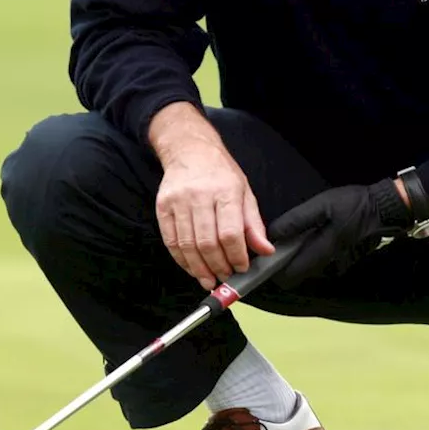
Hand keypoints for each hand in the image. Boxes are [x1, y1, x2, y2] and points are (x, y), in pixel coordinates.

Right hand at [150, 104, 274, 289]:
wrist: (189, 150)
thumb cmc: (220, 173)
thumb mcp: (245, 193)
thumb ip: (254, 224)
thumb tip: (265, 251)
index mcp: (225, 191)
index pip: (230, 233)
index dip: (236, 256)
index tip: (242, 267)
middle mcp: (200, 196)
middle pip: (208, 243)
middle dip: (218, 267)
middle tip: (225, 277)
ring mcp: (178, 202)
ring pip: (188, 246)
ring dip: (199, 269)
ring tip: (210, 279)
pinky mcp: (162, 207)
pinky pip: (171, 241)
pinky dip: (182, 260)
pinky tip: (192, 268)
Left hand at [265, 180, 412, 287]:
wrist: (385, 209)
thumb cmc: (356, 204)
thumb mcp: (324, 206)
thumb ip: (297, 221)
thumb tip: (273, 234)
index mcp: (322, 251)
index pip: (290, 276)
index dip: (273, 270)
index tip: (266, 255)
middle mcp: (328, 264)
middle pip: (296, 275)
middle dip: (282, 264)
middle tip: (278, 243)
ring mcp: (336, 264)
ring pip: (307, 268)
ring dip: (296, 257)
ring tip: (293, 237)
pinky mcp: (342, 260)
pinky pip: (318, 262)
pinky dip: (309, 253)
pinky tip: (310, 235)